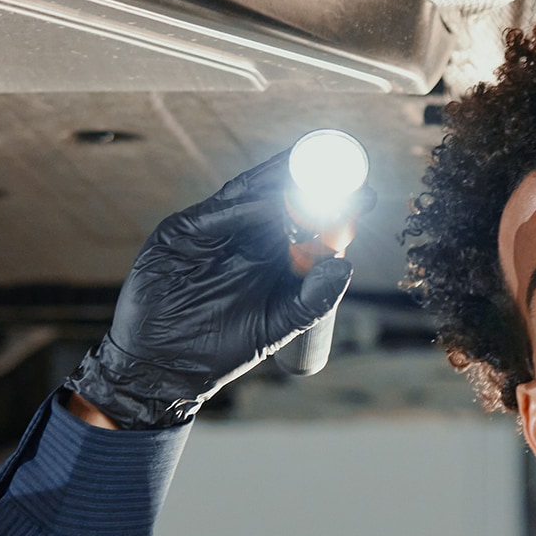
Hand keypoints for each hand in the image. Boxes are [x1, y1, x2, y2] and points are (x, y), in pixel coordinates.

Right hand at [63, 152, 358, 429]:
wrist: (167, 367)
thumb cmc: (224, 348)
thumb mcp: (279, 324)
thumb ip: (314, 298)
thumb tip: (346, 265)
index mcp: (270, 256)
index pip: (306, 221)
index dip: (335, 207)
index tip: (368, 196)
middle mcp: (243, 237)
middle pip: (278, 198)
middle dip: (308, 181)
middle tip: (341, 168)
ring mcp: (211, 231)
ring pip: (248, 195)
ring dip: (277, 182)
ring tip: (309, 169)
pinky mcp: (181, 233)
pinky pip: (215, 213)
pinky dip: (242, 206)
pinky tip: (268, 200)